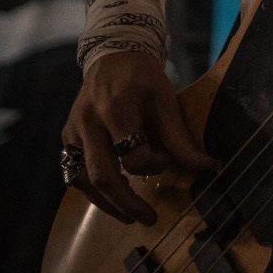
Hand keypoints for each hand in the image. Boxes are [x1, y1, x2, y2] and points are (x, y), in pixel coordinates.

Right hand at [61, 52, 216, 224]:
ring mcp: (73, 130)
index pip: (132, 154)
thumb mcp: (165, 99)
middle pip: (103, 175)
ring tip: (130, 217)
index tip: (169, 160)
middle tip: (149, 218)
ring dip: (106, 204)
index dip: (154, 164)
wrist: (113, 54)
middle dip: (126, 203)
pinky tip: (110, 199)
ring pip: (83, 180)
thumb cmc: (142, 77)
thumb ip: (180, 136)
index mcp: (115, 108)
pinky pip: (73, 172)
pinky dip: (91, 190)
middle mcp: (89, 122)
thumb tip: (205, 166)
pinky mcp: (67, 135)